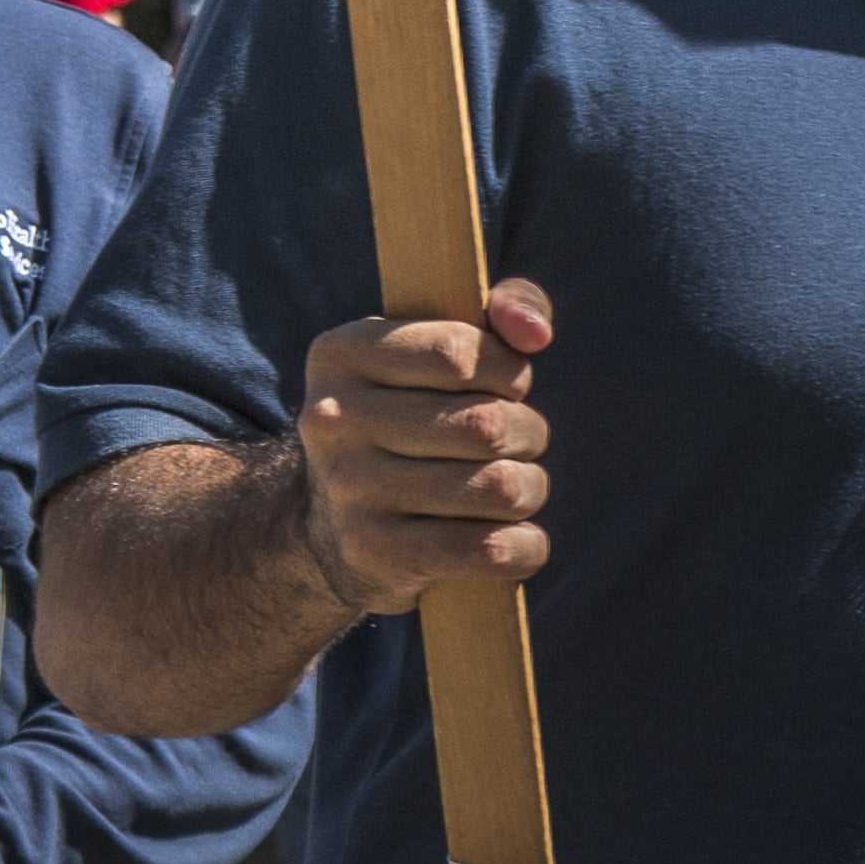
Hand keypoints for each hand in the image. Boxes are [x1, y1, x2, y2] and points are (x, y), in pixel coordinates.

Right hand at [293, 275, 554, 619]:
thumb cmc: (409, 415)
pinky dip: (526, 547)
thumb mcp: (435, 349)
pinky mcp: (376, 554)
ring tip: (514, 487)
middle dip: (528, 432)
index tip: (503, 385)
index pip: (459, 353)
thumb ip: (500, 309)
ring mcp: (350, 489)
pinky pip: (492, 551)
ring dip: (530, 489)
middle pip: (487, 425)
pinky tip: (516, 538)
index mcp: (339, 353)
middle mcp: (332, 418)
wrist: (329, 527)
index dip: (507, 370)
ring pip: (499, 488)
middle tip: (518, 442)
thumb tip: (535, 333)